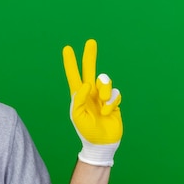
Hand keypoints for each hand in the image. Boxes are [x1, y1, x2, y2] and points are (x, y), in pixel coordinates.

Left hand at [63, 39, 122, 165]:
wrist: (101, 142)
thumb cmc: (86, 130)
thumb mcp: (77, 115)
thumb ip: (79, 98)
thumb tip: (86, 83)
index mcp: (78, 95)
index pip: (73, 75)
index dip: (70, 62)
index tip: (67, 48)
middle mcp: (89, 92)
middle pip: (90, 69)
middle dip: (90, 56)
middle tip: (90, 41)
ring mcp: (102, 95)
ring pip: (105, 82)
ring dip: (105, 92)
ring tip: (102, 106)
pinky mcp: (113, 100)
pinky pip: (115, 93)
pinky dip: (112, 102)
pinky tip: (108, 111)